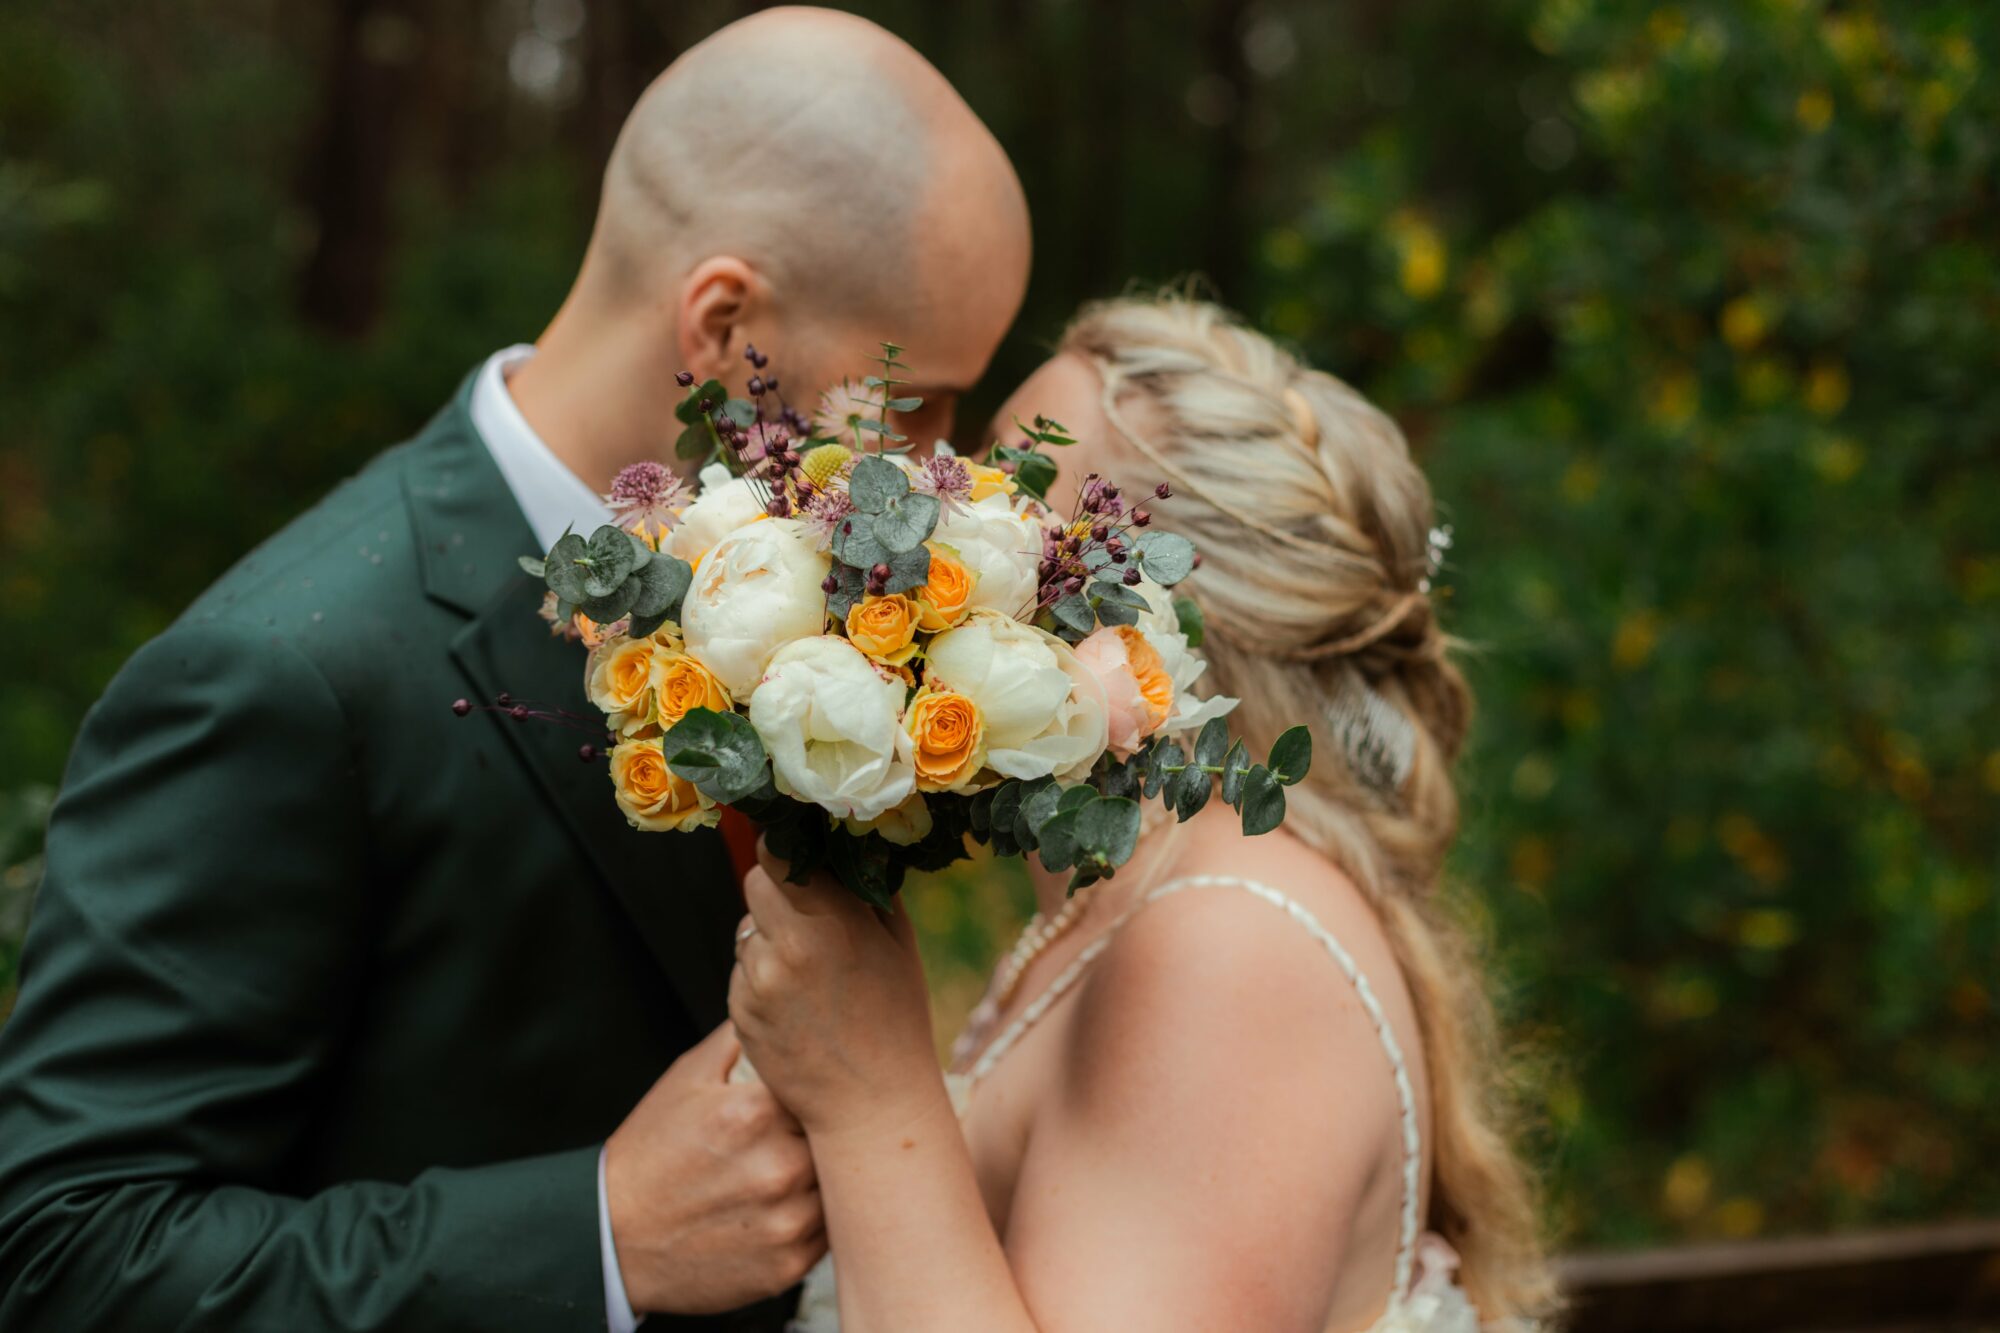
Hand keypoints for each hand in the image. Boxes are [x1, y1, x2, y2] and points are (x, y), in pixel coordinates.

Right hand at [604, 1022, 824, 1314]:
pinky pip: (831, 1231)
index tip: (815, 1087)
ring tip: (791, 1167)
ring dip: (825, 1175)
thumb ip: (741, 1037)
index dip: (821, 1085)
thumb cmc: (652, 1153)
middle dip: (825, 1131)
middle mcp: (779, 1168)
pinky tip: (785, 1203)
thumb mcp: (687, 1078)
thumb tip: (784, 1003)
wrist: (615, 1238)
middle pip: (840, 1135)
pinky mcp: (790, 1264)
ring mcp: (787, 1221)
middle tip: (804, 1131)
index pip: (826, 1084)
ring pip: (841, 1184)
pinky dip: (817, 1215)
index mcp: (756, 1113)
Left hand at [729, 842, 942, 1139]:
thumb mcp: (898, 942)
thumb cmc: (896, 1018)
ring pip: (748, 929)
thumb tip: (847, 841)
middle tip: (808, 911)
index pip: (777, 853)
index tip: (801, 856)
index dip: (786, 849)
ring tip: (811, 971)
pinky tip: (797, 1004)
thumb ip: (866, 888)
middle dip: (778, 888)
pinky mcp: (739, 1012)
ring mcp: (757, 982)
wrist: (871, 1104)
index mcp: (830, 922)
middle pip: (755, 881)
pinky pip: (743, 972)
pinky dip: (762, 976)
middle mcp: (785, 947)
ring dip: (770, 936)